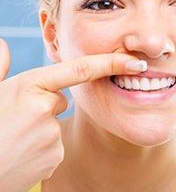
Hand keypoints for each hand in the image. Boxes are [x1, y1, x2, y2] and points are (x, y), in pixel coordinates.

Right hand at [0, 46, 146, 191]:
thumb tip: (4, 45)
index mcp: (30, 86)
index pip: (81, 69)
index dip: (111, 63)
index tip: (134, 62)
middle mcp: (45, 108)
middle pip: (61, 99)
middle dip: (46, 104)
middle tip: (17, 117)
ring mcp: (51, 135)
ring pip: (55, 122)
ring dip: (40, 126)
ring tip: (14, 136)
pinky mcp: (55, 156)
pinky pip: (55, 143)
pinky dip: (41, 144)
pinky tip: (22, 151)